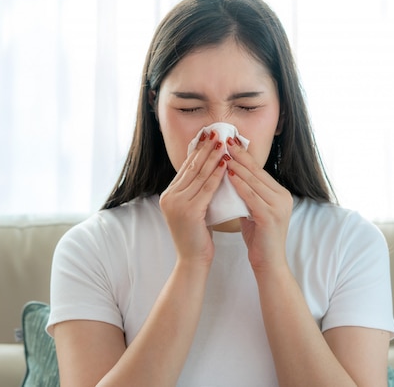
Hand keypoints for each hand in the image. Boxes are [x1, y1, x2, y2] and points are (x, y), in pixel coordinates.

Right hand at [159, 131, 227, 264]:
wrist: (192, 260)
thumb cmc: (196, 237)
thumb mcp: (193, 209)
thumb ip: (196, 192)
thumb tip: (209, 171)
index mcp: (168, 195)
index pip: (185, 168)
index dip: (198, 151)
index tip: (209, 137)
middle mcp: (169, 197)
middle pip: (191, 167)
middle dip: (205, 148)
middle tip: (217, 132)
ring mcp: (177, 203)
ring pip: (199, 175)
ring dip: (213, 157)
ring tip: (223, 143)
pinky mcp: (189, 211)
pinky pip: (206, 188)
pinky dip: (217, 175)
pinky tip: (225, 164)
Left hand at [225, 137, 292, 271]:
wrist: (269, 264)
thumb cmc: (258, 239)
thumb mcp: (253, 211)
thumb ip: (247, 195)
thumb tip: (231, 176)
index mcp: (280, 194)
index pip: (259, 170)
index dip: (244, 155)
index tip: (230, 142)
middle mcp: (282, 197)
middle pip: (257, 172)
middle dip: (240, 155)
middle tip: (225, 140)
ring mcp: (278, 206)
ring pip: (254, 181)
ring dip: (238, 166)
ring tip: (223, 153)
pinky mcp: (270, 216)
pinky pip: (252, 196)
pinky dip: (239, 184)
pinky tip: (228, 175)